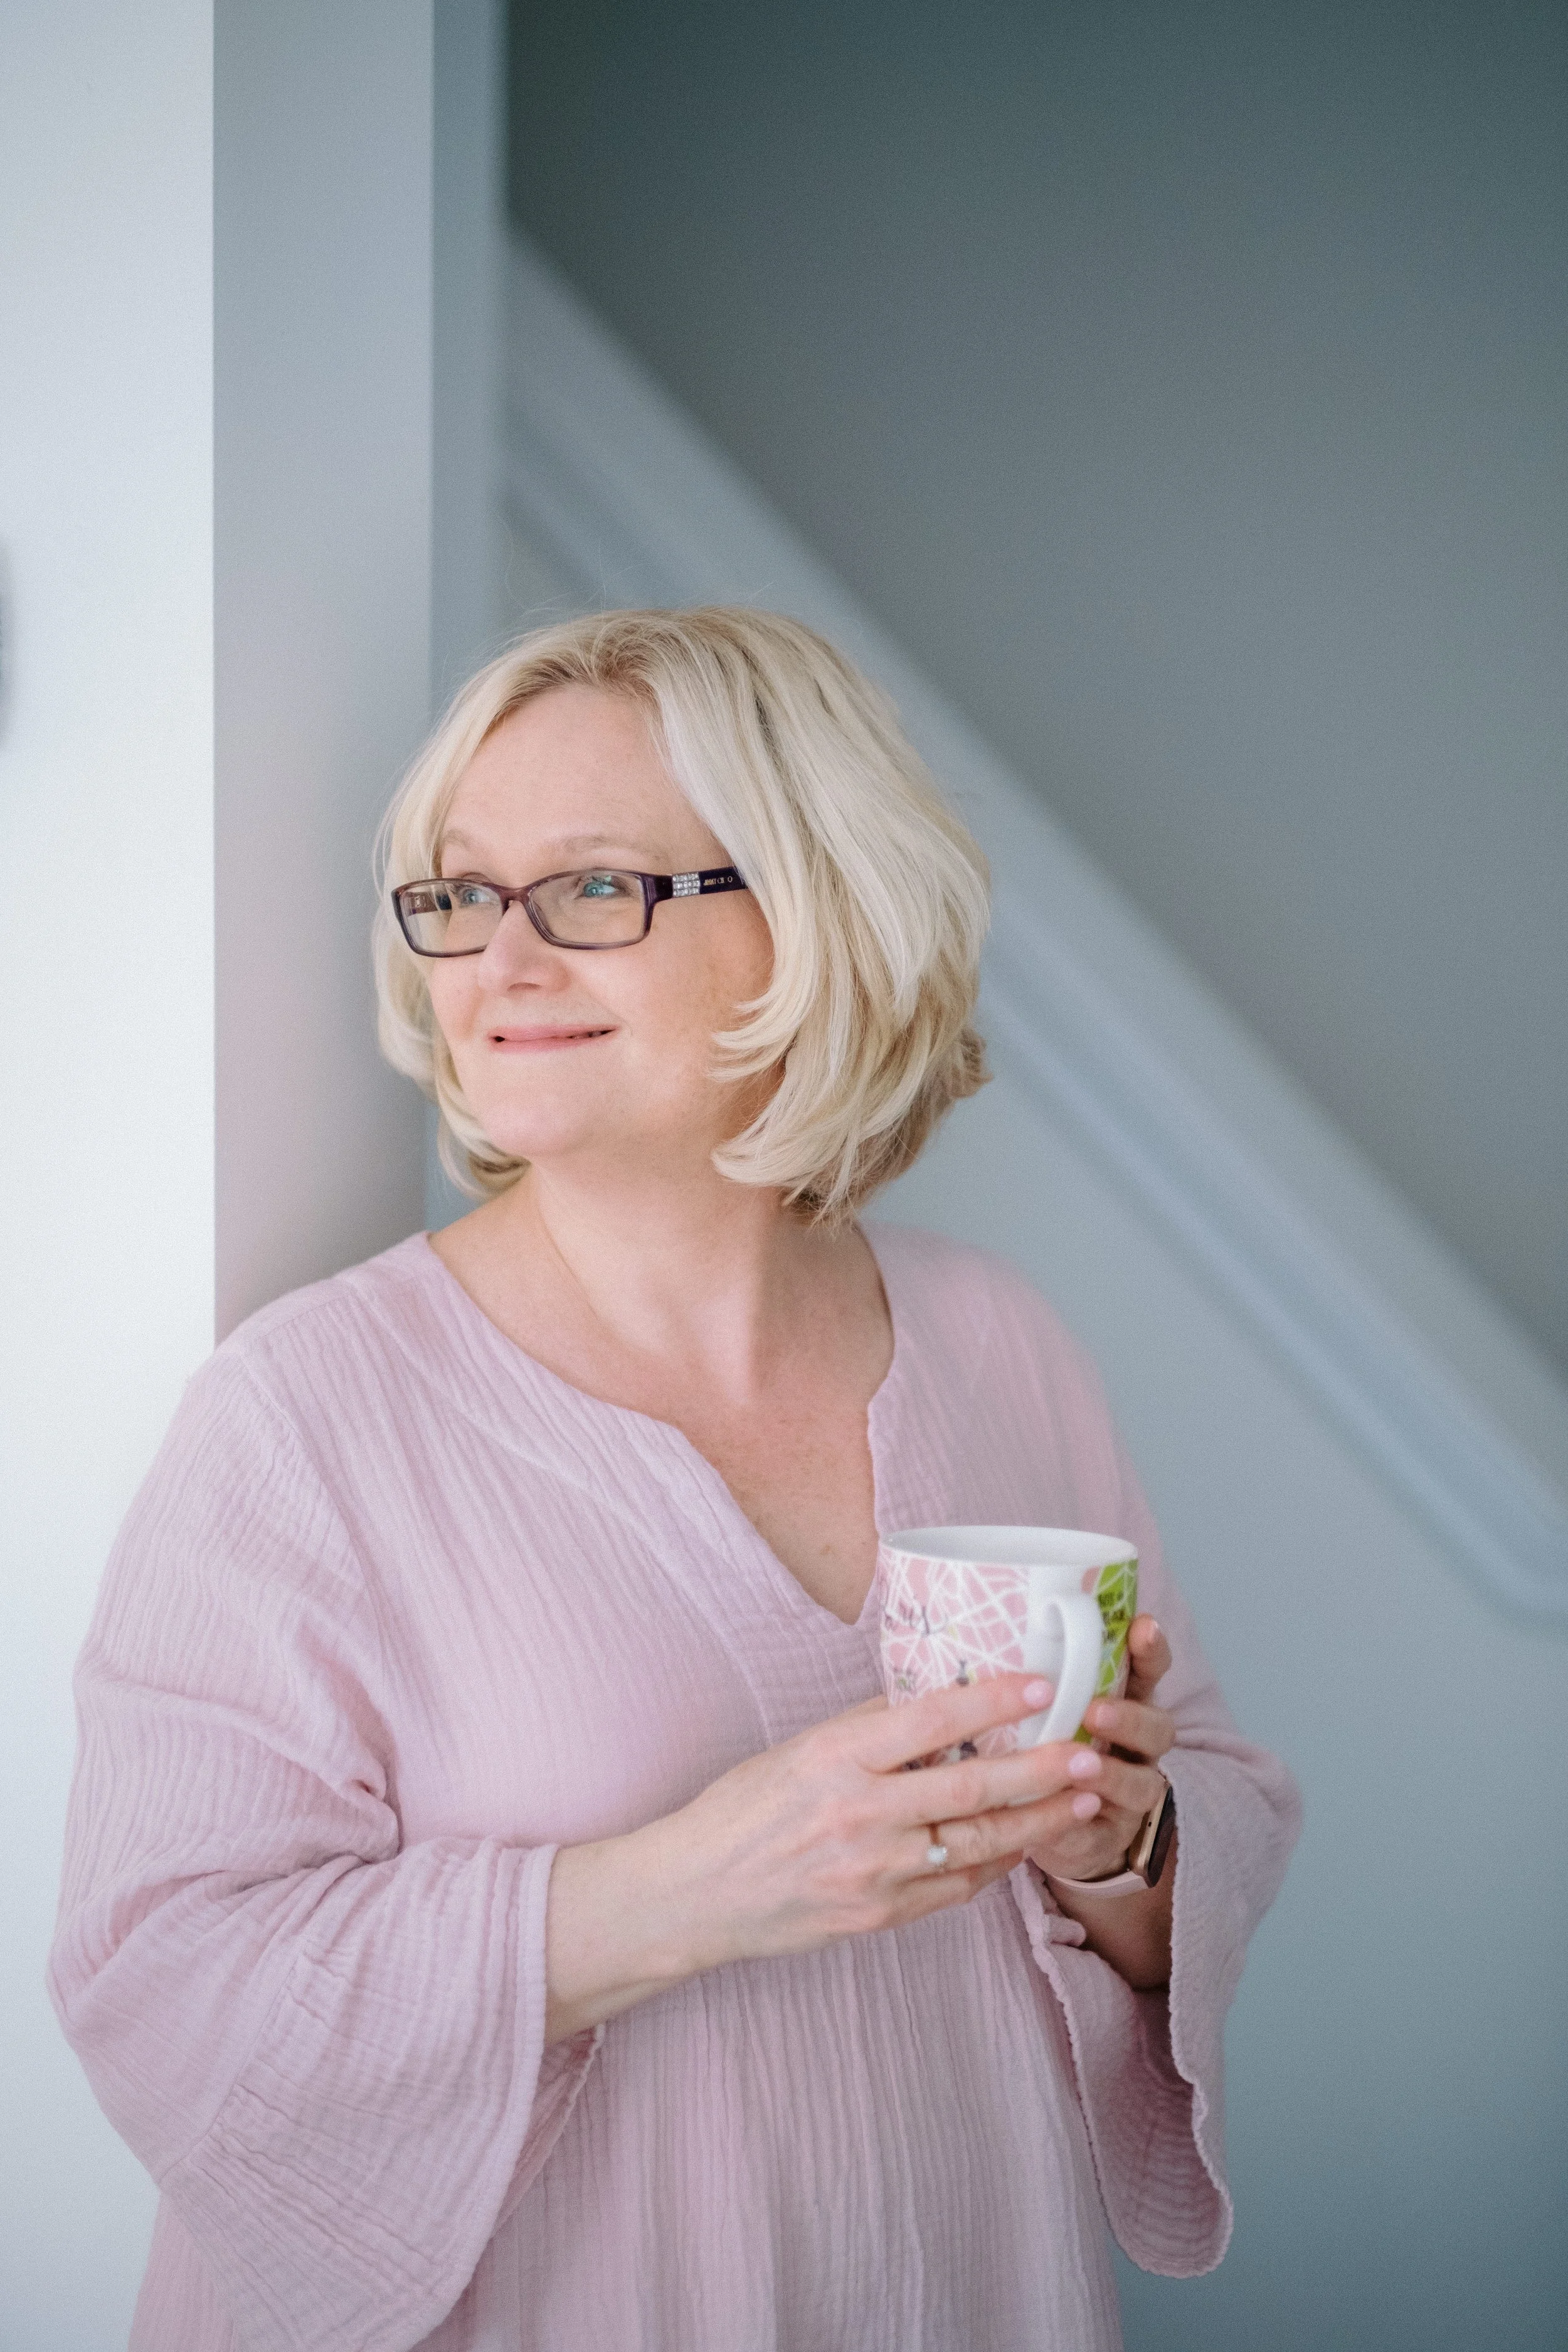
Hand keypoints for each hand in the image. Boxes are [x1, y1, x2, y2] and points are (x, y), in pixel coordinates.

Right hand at [545, 1671, 1091, 2040]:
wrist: (695, 1894)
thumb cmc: (742, 1809)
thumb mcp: (798, 1749)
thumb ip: (869, 1729)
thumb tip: (940, 1700)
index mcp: (836, 1758)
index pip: (931, 1720)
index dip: (993, 1701)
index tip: (1041, 1684)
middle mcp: (859, 1815)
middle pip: (971, 1786)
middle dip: (1041, 1767)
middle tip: (1091, 1748)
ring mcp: (872, 1874)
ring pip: (976, 1844)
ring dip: (1037, 1820)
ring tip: (1082, 1796)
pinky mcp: (878, 1918)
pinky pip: (954, 1889)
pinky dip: (994, 1863)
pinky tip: (1024, 1842)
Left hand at [1019, 1614, 1175, 1885]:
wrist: (1053, 1827)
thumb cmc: (1044, 1749)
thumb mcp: (1044, 1709)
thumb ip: (1040, 1678)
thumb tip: (998, 1629)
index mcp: (1123, 1705)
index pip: (1147, 1671)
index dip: (1150, 1650)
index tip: (1143, 1625)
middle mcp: (1136, 1749)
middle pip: (1158, 1728)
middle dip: (1130, 1716)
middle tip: (1094, 1710)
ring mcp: (1129, 1796)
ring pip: (1142, 1784)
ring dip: (1112, 1774)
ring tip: (1081, 1766)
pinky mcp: (1107, 1838)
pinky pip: (1102, 1833)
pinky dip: (1080, 1826)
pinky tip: (1058, 1823)